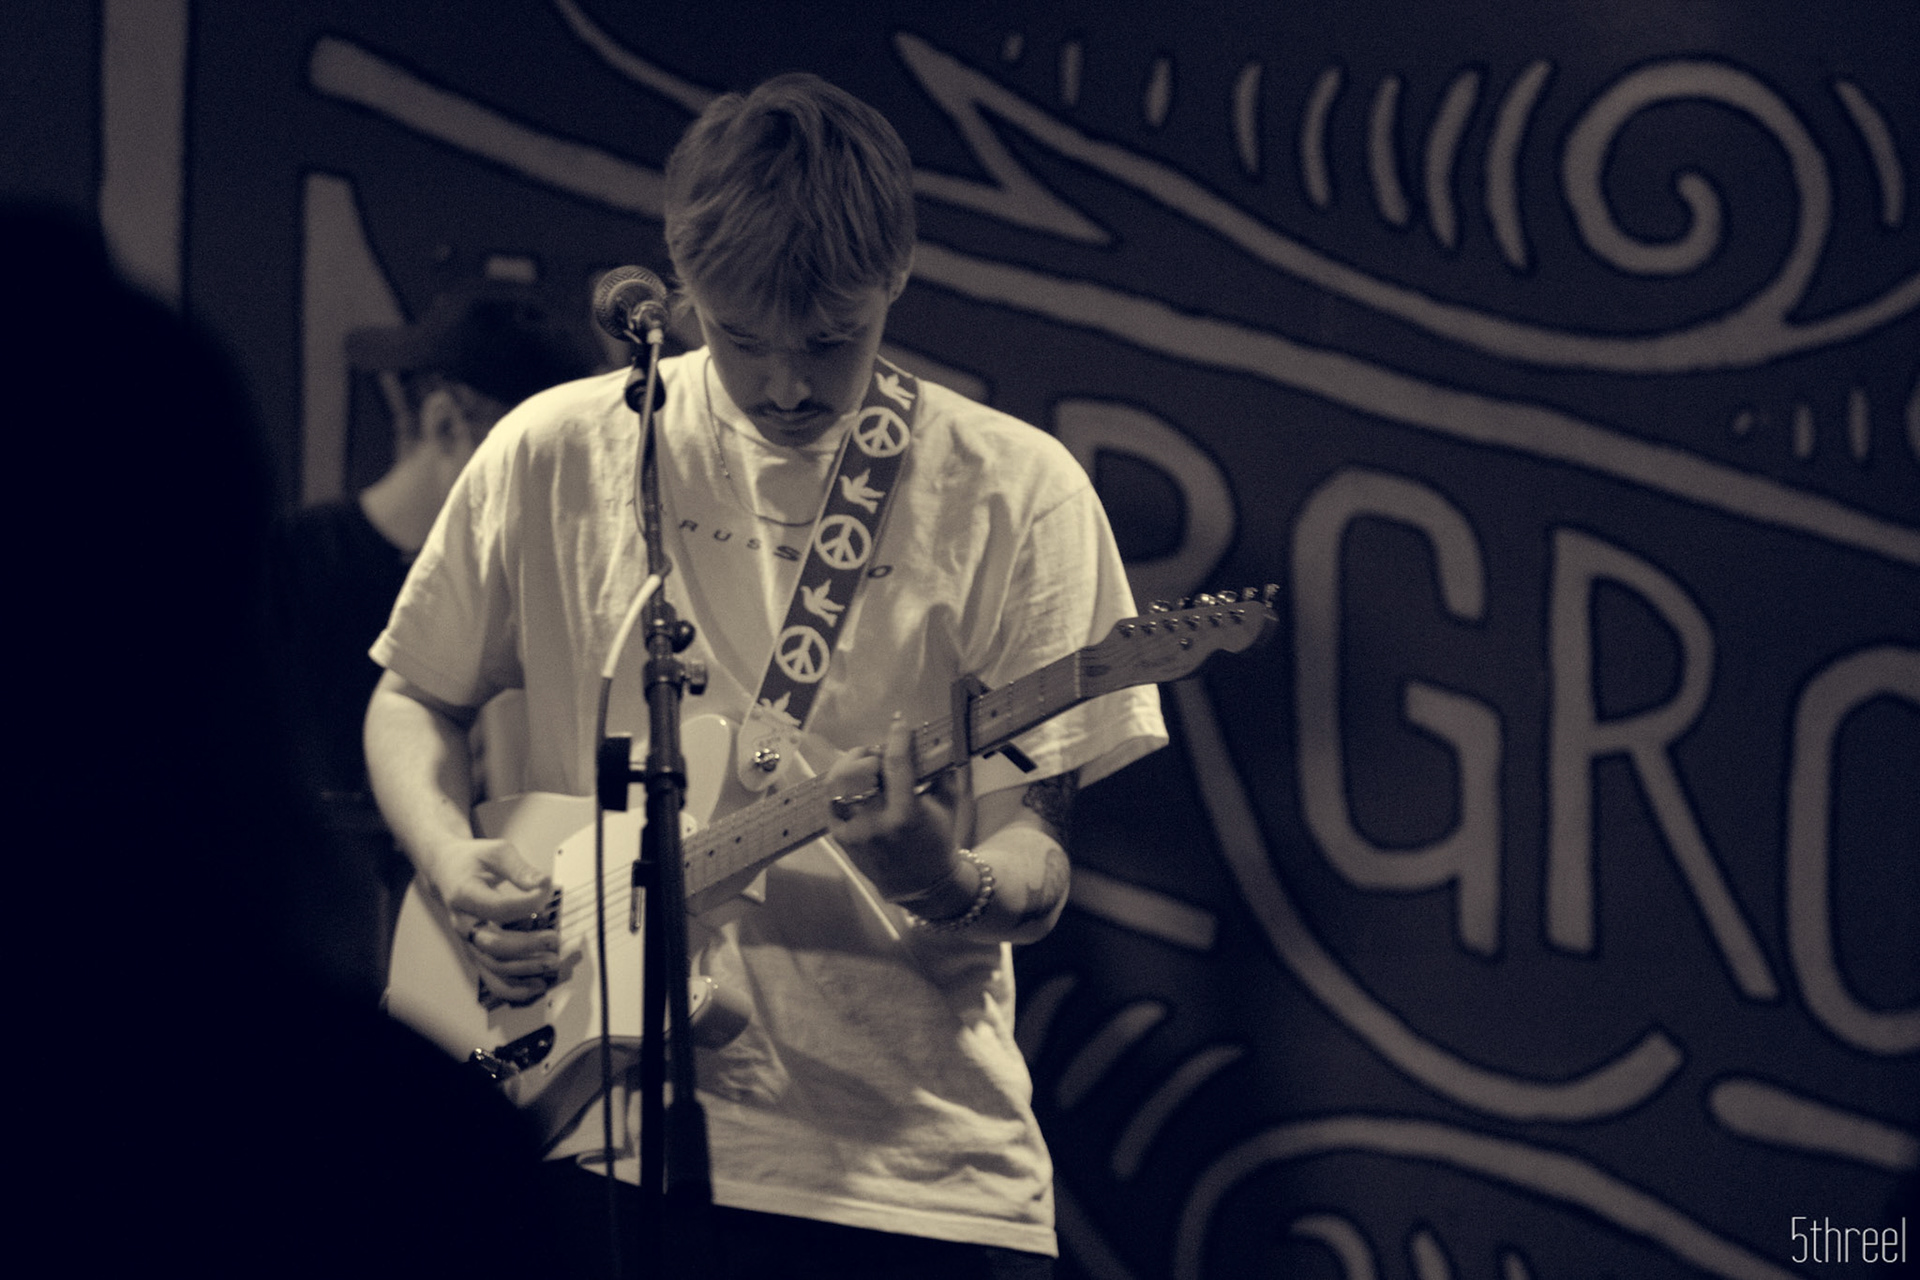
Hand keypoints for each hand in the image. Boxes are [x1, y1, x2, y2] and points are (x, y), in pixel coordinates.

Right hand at [432, 837, 561, 1002]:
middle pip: (493, 943)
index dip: (527, 905)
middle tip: (553, 939)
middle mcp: (463, 922)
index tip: (547, 894)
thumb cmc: (471, 861)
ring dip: (524, 969)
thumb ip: (521, 869)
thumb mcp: (497, 852)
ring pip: (492, 965)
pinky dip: (512, 987)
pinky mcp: (477, 950)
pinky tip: (535, 986)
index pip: (498, 908)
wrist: (446, 871)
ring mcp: (469, 940)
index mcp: (464, 895)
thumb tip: (544, 883)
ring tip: (550, 963)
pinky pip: (491, 977)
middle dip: (527, 946)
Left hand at [824, 713, 962, 900]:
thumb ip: (941, 771)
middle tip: (879, 752)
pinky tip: (855, 782)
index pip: (897, 764)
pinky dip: (842, 784)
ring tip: (864, 763)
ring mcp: (854, 831)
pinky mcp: (840, 837)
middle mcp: (876, 823)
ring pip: (837, 783)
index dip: (897, 737)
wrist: (920, 885)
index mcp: (907, 815)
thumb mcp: (949, 805)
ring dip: (849, 765)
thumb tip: (931, 738)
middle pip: (858, 771)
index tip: (899, 722)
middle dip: (868, 753)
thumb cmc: (938, 840)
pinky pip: (831, 799)